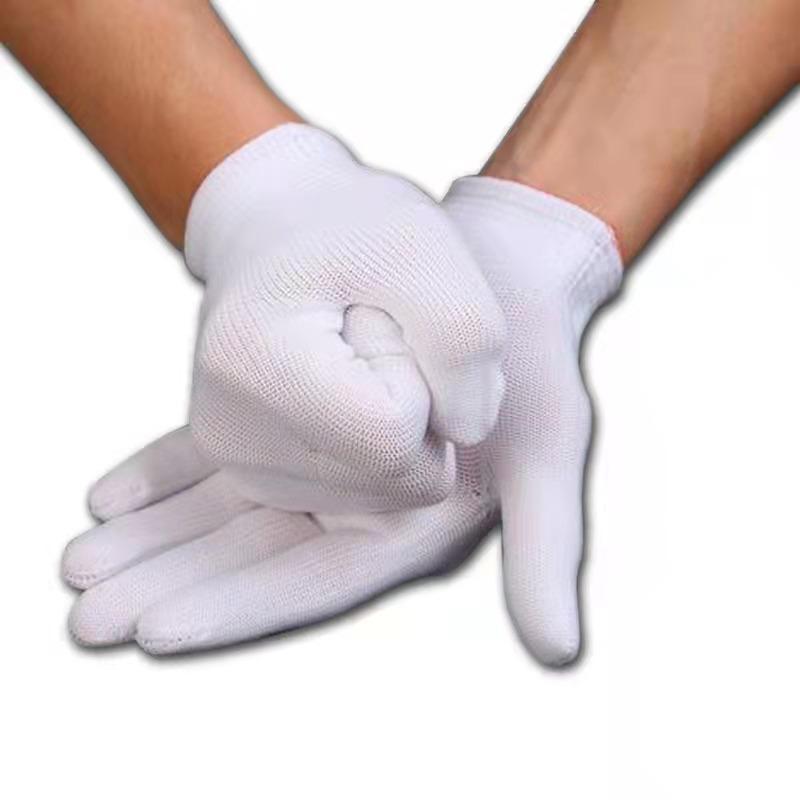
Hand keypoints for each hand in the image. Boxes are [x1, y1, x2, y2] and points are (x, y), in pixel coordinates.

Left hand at [64, 178, 620, 665]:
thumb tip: (557, 651)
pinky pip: (225, 456)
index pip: (317, 582)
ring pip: (228, 514)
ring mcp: (325, 465)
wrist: (502, 269)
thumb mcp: (548, 444)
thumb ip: (546, 548)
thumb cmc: (532, 352)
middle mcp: (364, 508)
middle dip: (174, 587)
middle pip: (255, 559)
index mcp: (413, 527)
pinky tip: (113, 493)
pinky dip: (170, 474)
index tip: (158, 628)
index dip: (241, 608)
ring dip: (156, 539)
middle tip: (87, 618)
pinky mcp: (300, 420)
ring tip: (81, 563)